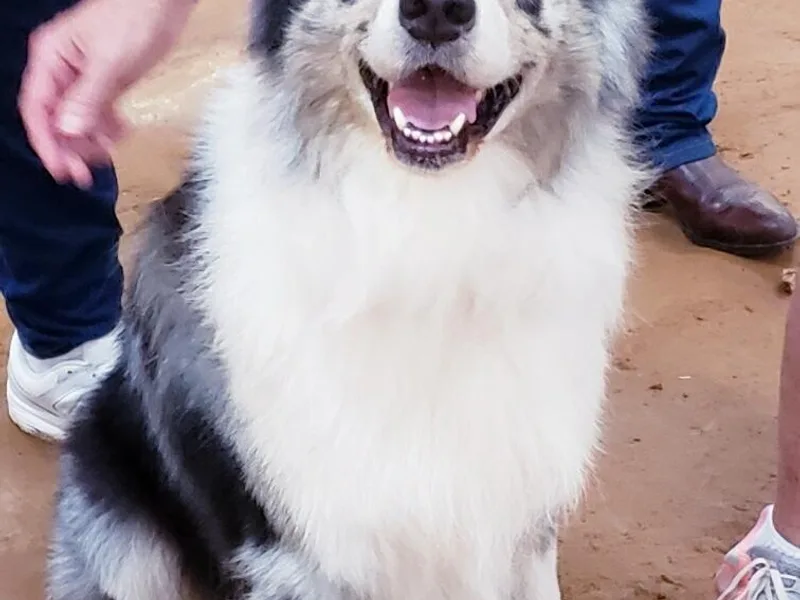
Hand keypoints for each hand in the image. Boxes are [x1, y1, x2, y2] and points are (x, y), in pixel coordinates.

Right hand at [18, 0, 196, 187]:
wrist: (164, 4)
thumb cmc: (134, 17)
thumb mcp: (110, 61)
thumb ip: (89, 97)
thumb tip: (68, 129)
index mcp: (51, 58)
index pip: (37, 108)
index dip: (46, 142)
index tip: (61, 168)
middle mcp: (62, 69)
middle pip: (55, 119)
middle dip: (69, 147)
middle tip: (85, 173)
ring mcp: (84, 78)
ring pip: (78, 121)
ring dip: (91, 141)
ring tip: (110, 151)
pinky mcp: (106, 83)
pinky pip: (98, 115)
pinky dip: (108, 129)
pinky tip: (121, 136)